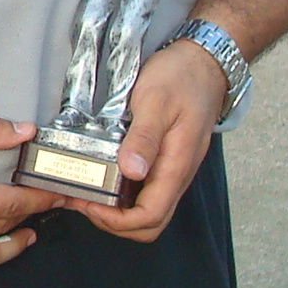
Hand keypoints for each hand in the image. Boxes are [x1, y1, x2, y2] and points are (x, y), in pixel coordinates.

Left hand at [77, 41, 227, 243]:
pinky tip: (103, 176)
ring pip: (148, 211)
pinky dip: (123, 194)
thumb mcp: (156, 101)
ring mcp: (172, 170)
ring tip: (87, 191)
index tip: (90, 203)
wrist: (204, 62)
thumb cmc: (181, 78)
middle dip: (113, 222)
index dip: (117, 221)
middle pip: (149, 224)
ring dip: (117, 210)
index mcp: (176, 166)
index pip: (149, 217)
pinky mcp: (166, 162)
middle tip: (83, 200)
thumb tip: (131, 172)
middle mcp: (176, 175)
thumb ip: (144, 138)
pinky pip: (146, 192)